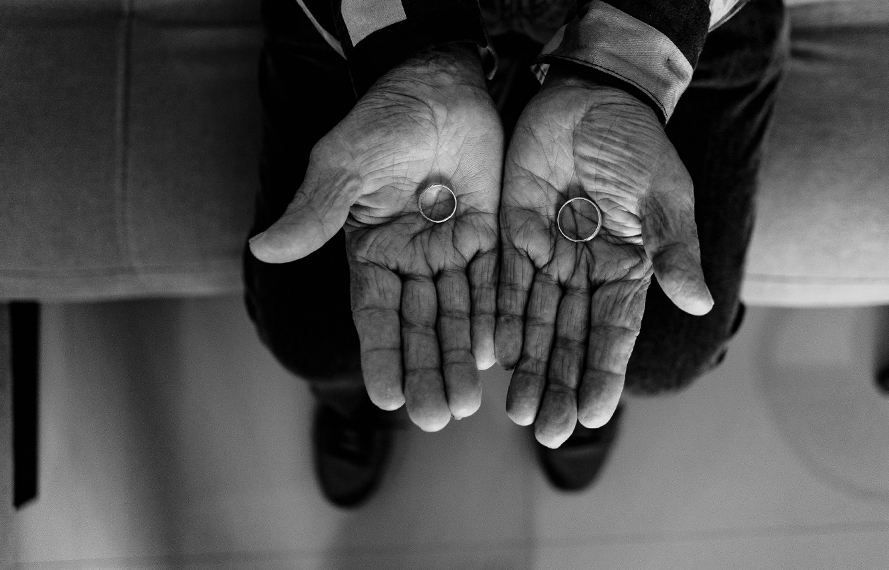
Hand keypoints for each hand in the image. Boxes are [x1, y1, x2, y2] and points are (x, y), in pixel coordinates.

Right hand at [249, 45, 502, 431]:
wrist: (438, 82)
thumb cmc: (381, 119)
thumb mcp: (343, 165)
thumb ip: (315, 213)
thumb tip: (264, 249)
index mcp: (370, 251)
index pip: (373, 315)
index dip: (381, 356)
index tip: (388, 397)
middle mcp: (410, 259)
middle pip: (418, 326)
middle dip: (426, 371)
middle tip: (437, 418)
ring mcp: (450, 249)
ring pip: (457, 314)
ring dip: (461, 358)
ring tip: (467, 404)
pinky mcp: (489, 235)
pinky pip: (493, 283)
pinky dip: (495, 317)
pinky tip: (499, 354)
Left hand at [496, 70, 713, 447]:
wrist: (589, 94)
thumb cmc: (636, 142)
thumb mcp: (665, 193)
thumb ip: (676, 248)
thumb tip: (699, 302)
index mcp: (628, 267)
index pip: (616, 332)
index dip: (604, 373)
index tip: (593, 416)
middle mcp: (587, 271)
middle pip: (572, 339)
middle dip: (559, 385)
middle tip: (544, 430)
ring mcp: (549, 255)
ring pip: (536, 321)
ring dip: (528, 366)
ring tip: (516, 410)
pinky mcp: (513, 234)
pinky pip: (505, 285)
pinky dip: (500, 319)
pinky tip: (494, 355)